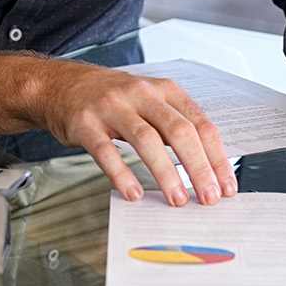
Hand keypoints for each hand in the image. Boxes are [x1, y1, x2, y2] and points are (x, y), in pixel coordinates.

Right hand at [35, 62, 236, 205]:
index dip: (216, 157)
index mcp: (163, 90)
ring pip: (146, 140)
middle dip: (198, 168)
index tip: (225, 185)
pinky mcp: (86, 123)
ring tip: (177, 199)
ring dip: (166, 173)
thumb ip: (174, 125)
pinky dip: (122, 174)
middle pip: (179, 131)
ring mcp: (112, 107)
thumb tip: (205, 167)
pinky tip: (133, 192)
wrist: (61, 86)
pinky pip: (107, 151)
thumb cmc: (111, 98)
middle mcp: (140, 94)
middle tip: (207, 196)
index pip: (200, 124)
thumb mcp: (149, 101)